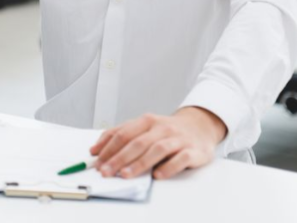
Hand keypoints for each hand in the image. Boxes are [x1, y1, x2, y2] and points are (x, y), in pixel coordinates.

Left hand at [90, 107, 226, 179]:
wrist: (199, 126)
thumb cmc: (166, 131)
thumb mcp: (143, 127)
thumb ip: (121, 135)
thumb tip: (96, 150)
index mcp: (147, 121)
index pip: (124, 133)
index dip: (108, 147)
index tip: (97, 161)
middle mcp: (162, 128)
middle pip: (137, 142)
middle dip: (119, 158)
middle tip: (106, 171)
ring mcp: (178, 138)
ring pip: (157, 149)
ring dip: (139, 163)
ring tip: (126, 175)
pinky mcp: (193, 150)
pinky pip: (181, 159)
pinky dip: (168, 167)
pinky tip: (157, 176)